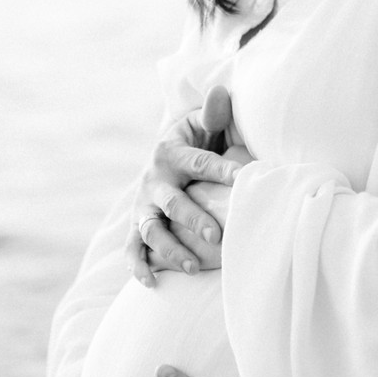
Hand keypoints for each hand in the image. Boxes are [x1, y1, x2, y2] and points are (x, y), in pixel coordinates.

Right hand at [127, 87, 245, 285]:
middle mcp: (154, 179)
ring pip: (151, 229)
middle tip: (215, 236)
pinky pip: (133, 247)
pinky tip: (152, 283)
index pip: (199, 163)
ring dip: (170, 249)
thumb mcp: (202, 123)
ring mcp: (143, 204)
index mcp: (172, 151)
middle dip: (192, 219)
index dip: (221, 171)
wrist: (165, 154)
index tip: (245, 179)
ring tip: (194, 267)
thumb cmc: (196, 140)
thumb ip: (213, 114)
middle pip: (171, 202)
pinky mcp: (137, 223)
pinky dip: (138, 266)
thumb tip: (221, 93)